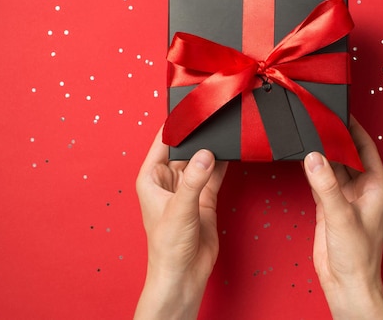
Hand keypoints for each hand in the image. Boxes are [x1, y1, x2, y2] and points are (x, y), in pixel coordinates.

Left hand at [134, 126, 227, 319]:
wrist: (184, 274)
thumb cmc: (166, 247)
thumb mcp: (179, 209)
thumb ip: (194, 180)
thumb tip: (206, 155)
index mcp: (151, 178)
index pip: (162, 142)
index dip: (175, 125)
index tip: (191, 109)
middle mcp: (169, 180)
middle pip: (184, 148)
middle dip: (198, 136)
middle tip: (214, 118)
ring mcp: (188, 188)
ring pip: (201, 160)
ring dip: (212, 149)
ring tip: (224, 132)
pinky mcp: (205, 198)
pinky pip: (214, 173)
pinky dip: (223, 163)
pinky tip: (231, 151)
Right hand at [303, 117, 382, 319]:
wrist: (346, 284)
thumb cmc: (358, 256)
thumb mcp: (341, 215)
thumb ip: (325, 185)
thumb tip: (314, 157)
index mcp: (376, 186)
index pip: (366, 147)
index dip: (354, 128)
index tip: (341, 112)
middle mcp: (361, 189)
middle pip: (347, 154)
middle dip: (334, 138)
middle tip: (318, 119)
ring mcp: (344, 197)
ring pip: (332, 166)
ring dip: (322, 153)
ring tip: (309, 133)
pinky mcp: (328, 207)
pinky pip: (320, 180)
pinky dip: (312, 169)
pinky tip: (303, 158)